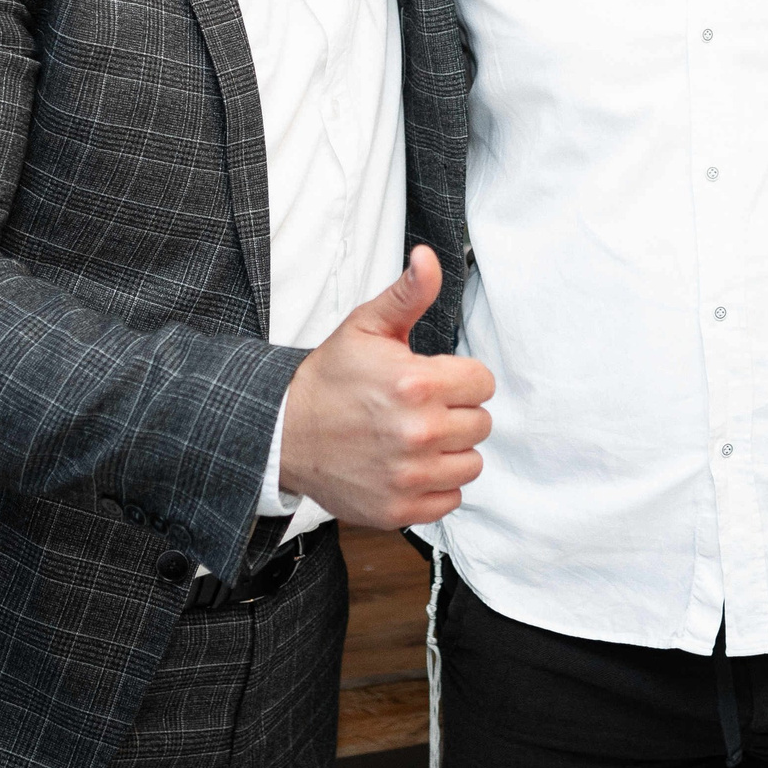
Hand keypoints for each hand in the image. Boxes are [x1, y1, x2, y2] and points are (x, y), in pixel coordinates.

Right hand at [276, 246, 494, 526]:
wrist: (284, 432)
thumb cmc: (329, 378)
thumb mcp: (367, 326)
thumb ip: (409, 294)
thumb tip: (428, 259)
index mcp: (416, 383)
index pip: (483, 382)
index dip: (461, 378)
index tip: (435, 380)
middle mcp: (418, 432)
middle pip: (480, 423)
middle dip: (456, 413)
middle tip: (421, 409)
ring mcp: (409, 476)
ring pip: (471, 463)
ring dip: (450, 451)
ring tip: (417, 437)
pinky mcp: (399, 509)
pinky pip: (451, 500)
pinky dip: (435, 486)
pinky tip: (410, 466)